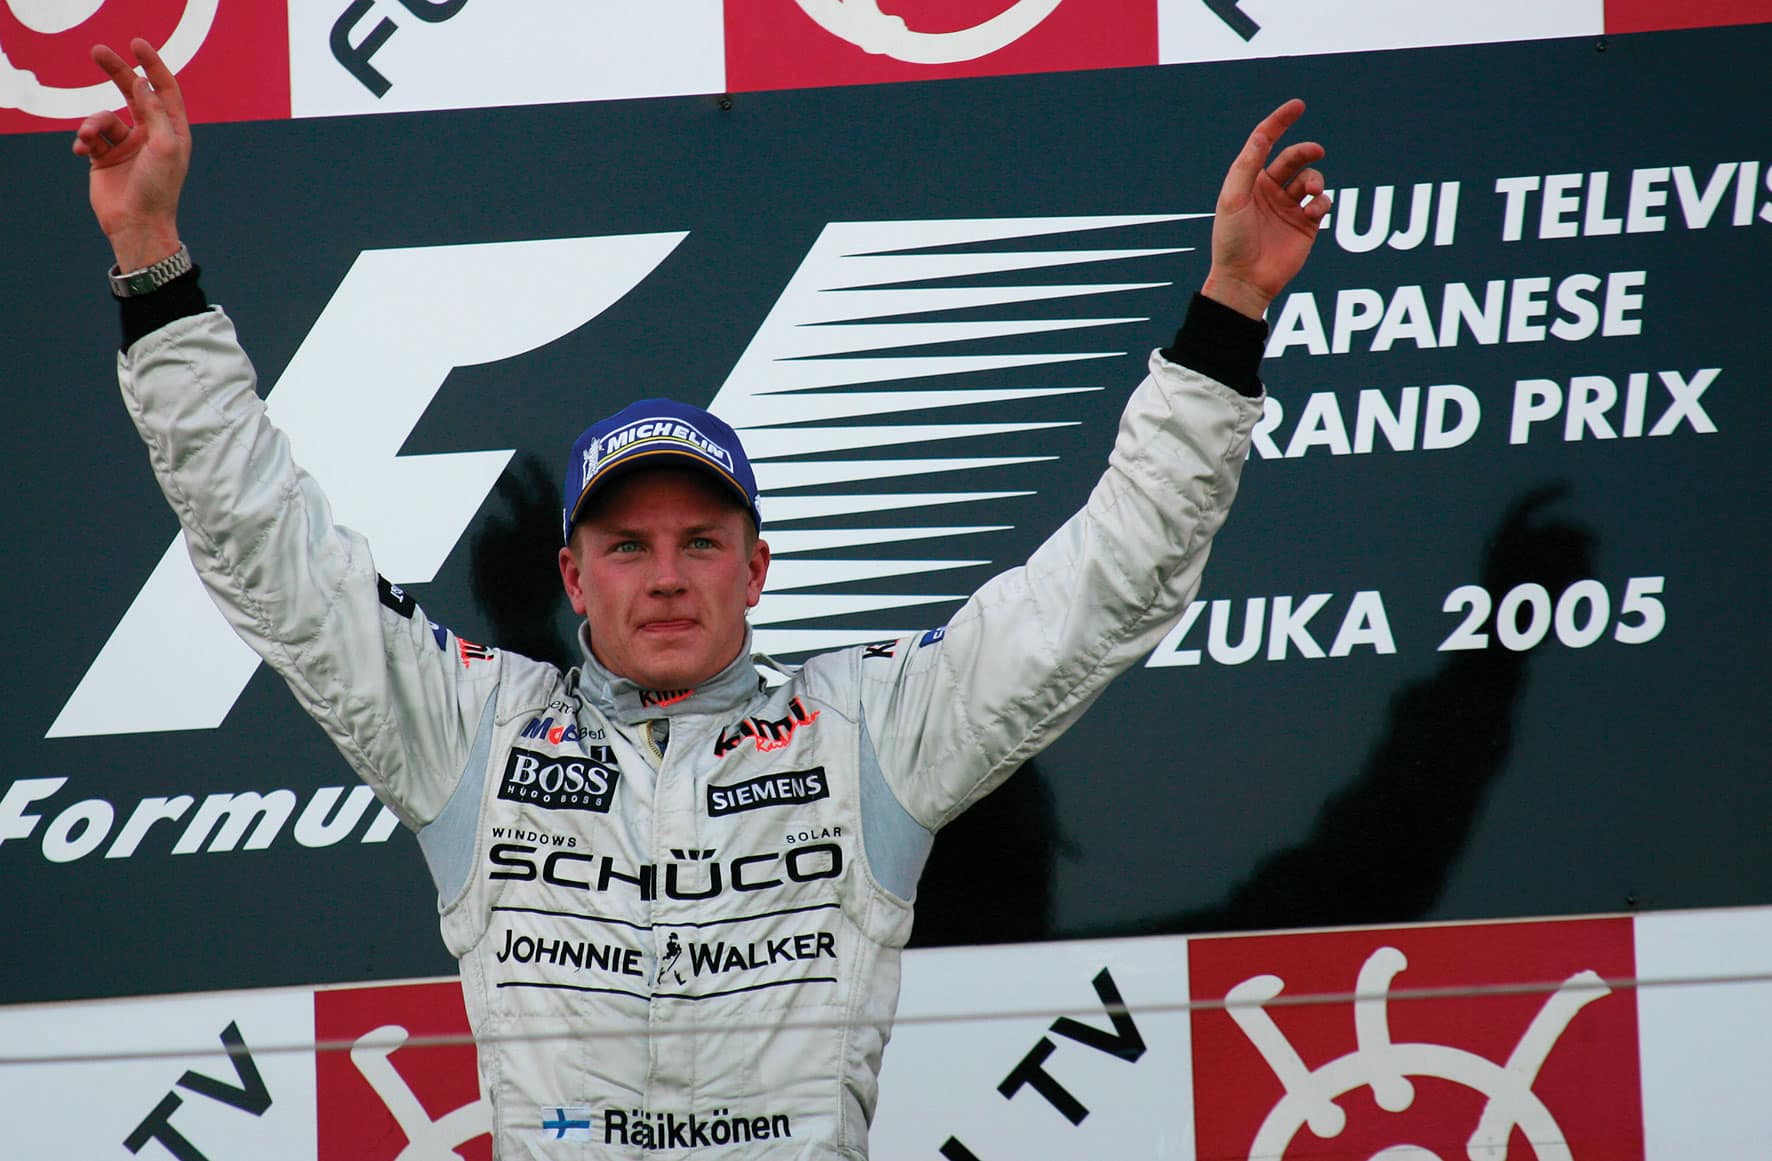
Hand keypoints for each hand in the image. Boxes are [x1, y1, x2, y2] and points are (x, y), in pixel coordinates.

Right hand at [71, 38, 190, 272]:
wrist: (137, 224)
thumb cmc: (159, 188)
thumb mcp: (164, 146)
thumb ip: (154, 112)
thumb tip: (142, 82)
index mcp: (172, 130)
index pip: (164, 89)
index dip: (152, 65)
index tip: (136, 44)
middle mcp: (151, 134)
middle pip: (132, 93)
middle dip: (115, 71)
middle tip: (97, 50)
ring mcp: (127, 145)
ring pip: (103, 116)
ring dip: (92, 124)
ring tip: (88, 139)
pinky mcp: (105, 156)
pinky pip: (90, 135)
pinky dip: (84, 139)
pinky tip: (82, 151)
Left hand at [1201, 99, 1330, 320]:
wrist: (1244, 280)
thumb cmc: (1231, 240)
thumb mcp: (1233, 199)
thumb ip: (1247, 166)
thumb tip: (1261, 136)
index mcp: (1250, 181)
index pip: (1266, 143)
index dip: (1280, 122)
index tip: (1298, 105)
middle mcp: (1271, 191)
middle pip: (1294, 158)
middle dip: (1306, 151)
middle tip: (1316, 151)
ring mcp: (1289, 207)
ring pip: (1312, 179)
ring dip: (1315, 180)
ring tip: (1312, 193)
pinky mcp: (1306, 226)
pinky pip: (1323, 203)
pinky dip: (1322, 202)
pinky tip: (1313, 212)